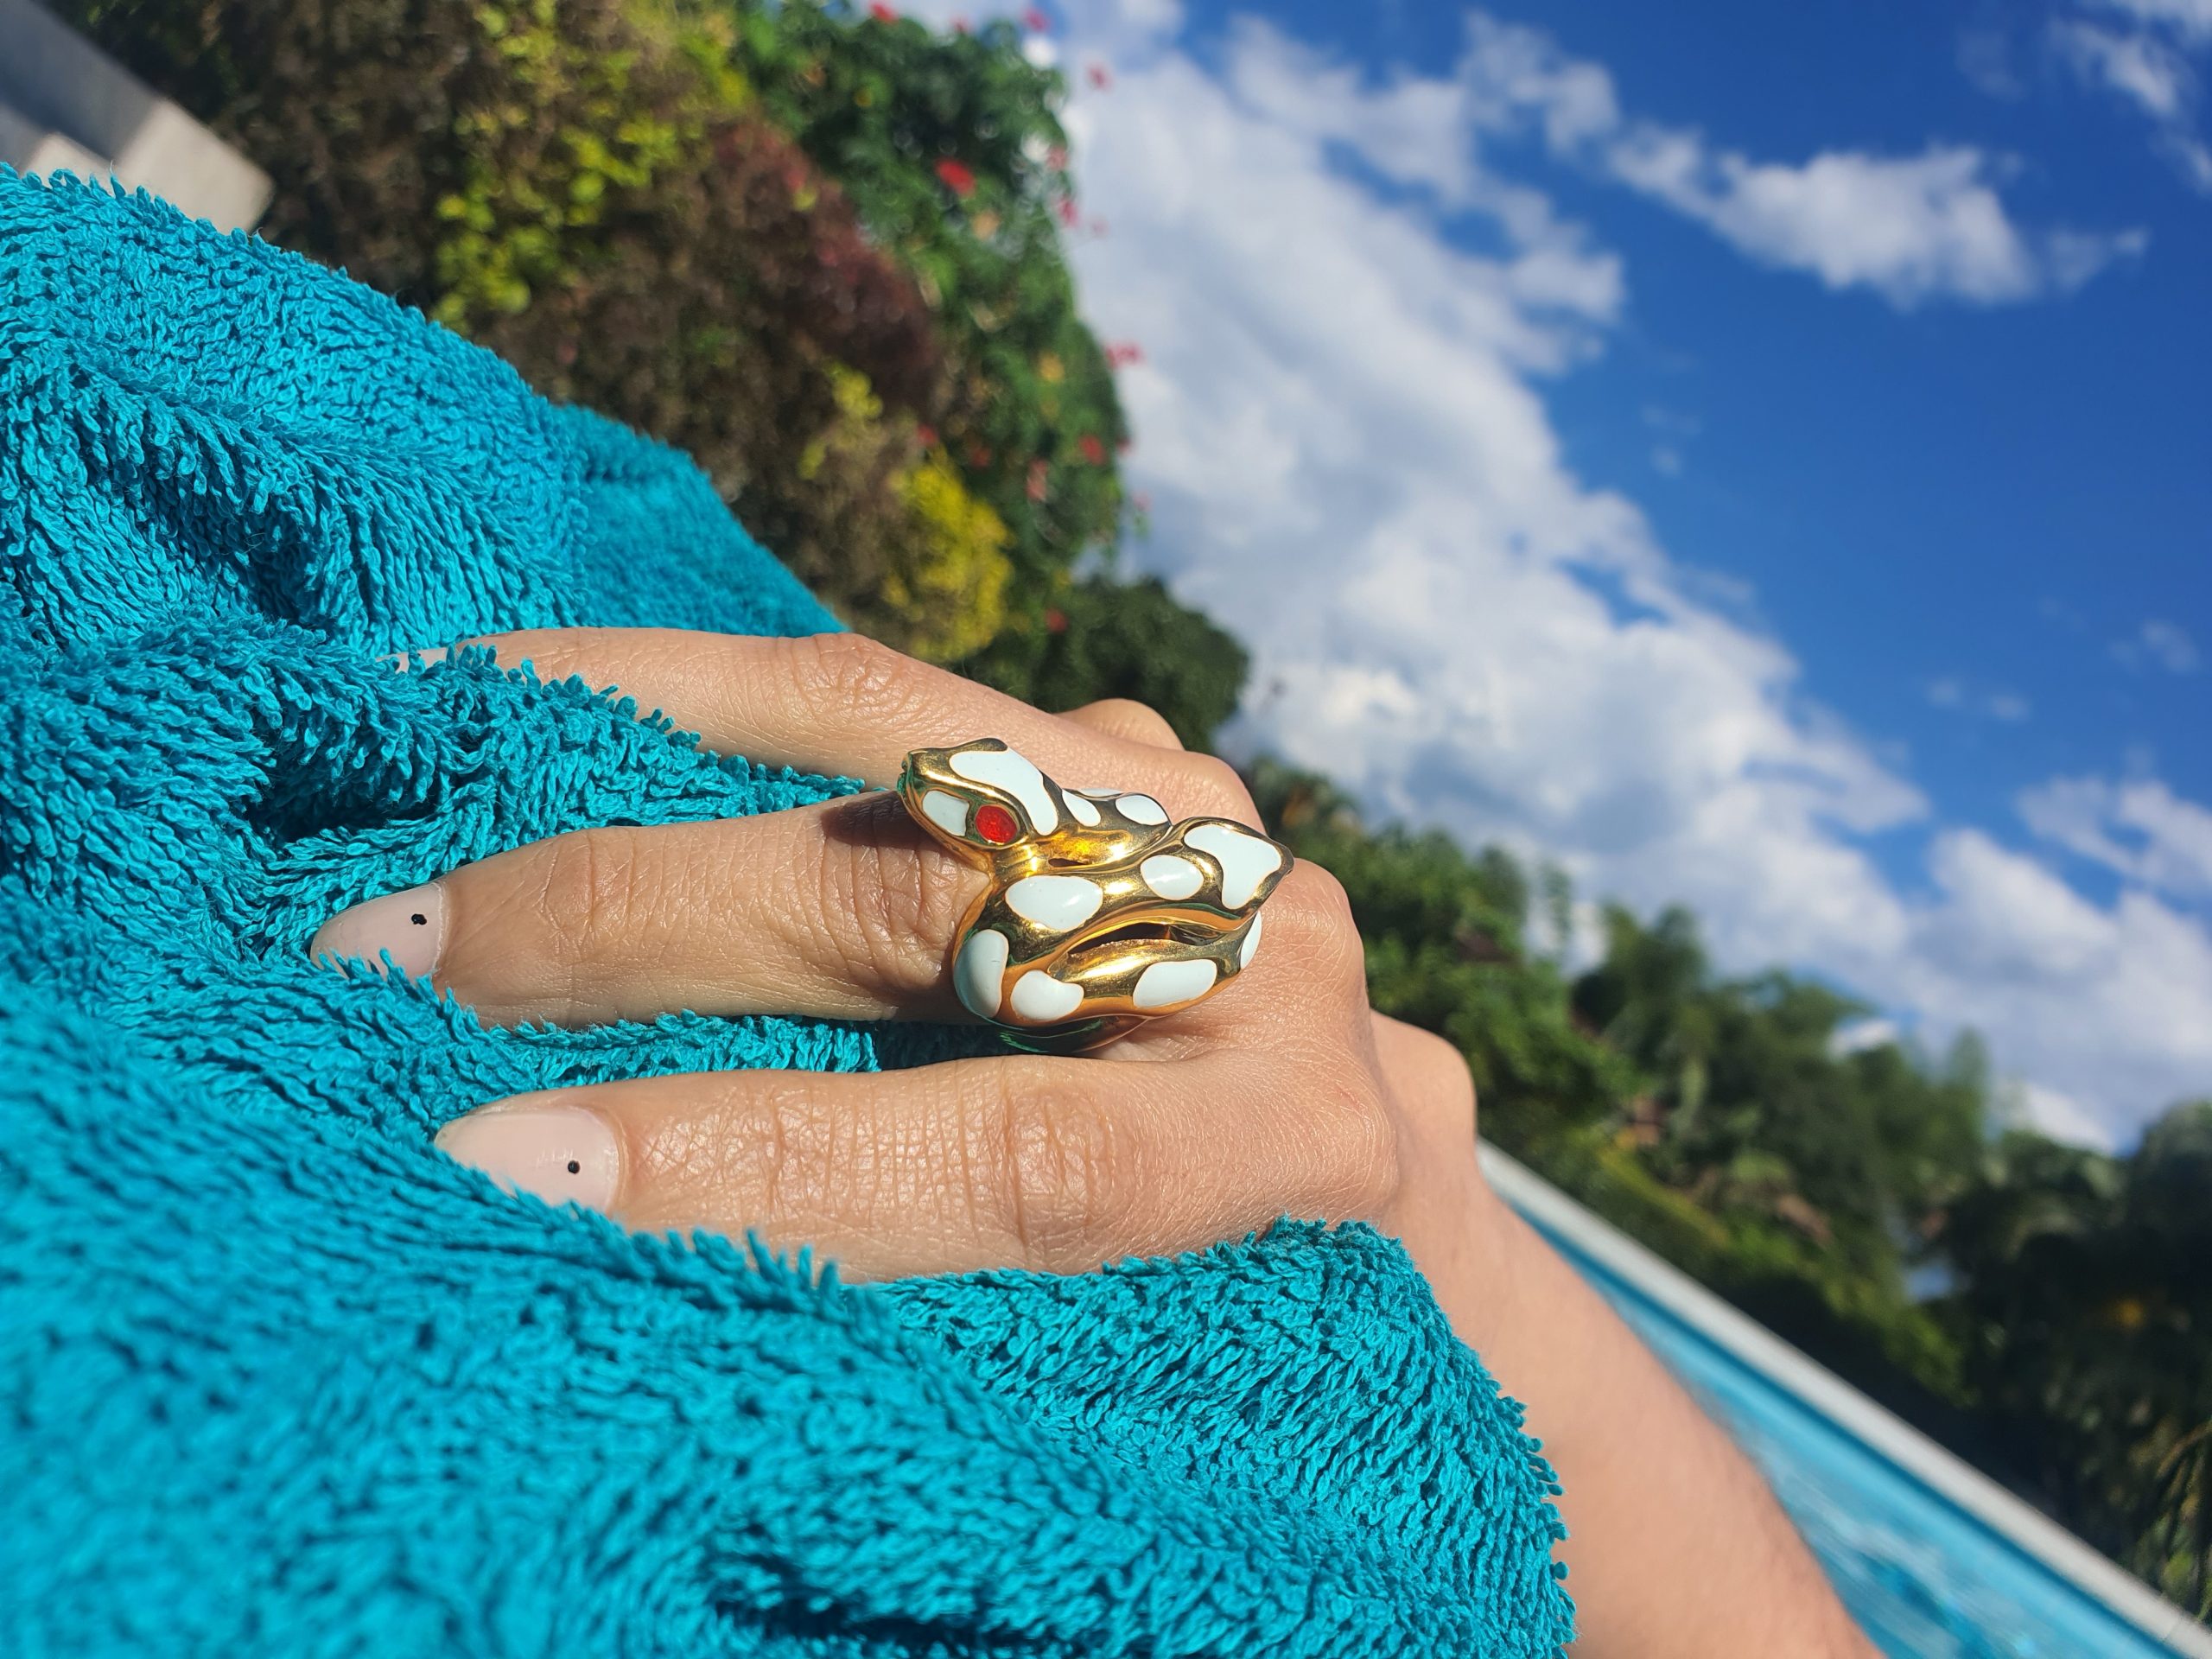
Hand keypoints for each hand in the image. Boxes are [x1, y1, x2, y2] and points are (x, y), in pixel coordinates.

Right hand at [313, 629, 1479, 1279]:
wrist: (1406, 1229)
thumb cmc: (1264, 1355)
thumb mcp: (1153, 1374)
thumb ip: (960, 1299)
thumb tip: (622, 1252)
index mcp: (1302, 1142)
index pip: (1023, 1155)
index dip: (759, 1164)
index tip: (511, 1175)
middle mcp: (1262, 945)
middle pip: (934, 896)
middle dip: (638, 919)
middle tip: (388, 956)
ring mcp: (1191, 816)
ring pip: (902, 725)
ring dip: (646, 718)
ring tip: (437, 721)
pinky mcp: (1120, 750)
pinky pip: (895, 697)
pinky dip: (714, 687)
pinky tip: (561, 679)